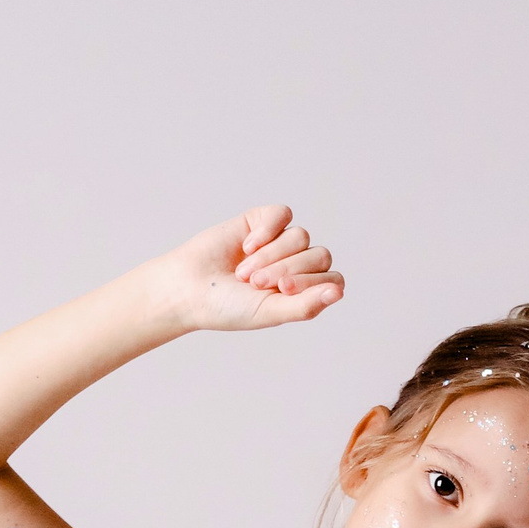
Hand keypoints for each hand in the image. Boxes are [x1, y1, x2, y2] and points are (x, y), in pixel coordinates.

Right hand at [159, 205, 344, 333]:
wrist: (190, 288)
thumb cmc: (229, 307)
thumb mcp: (270, 312)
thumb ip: (305, 305)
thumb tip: (338, 292)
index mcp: (305, 292)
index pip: (332, 280)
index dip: (312, 282)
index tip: (281, 291)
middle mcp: (297, 265)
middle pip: (319, 256)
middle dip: (286, 269)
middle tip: (254, 283)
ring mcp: (282, 242)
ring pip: (300, 237)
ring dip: (270, 255)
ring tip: (243, 272)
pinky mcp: (264, 220)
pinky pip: (282, 215)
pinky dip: (265, 231)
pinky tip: (245, 246)